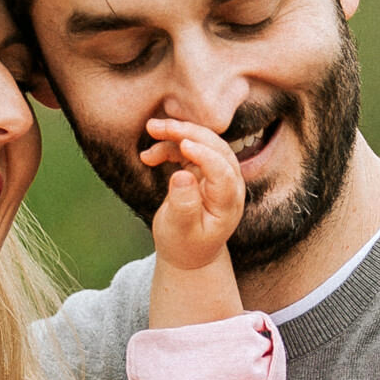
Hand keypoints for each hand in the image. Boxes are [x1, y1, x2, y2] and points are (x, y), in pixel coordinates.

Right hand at [144, 118, 245, 270]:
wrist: (189, 253)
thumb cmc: (184, 245)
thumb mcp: (180, 230)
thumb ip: (183, 205)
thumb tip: (181, 176)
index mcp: (228, 203)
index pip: (223, 171)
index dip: (205, 155)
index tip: (183, 144)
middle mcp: (230, 185)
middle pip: (217, 148)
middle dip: (189, 133)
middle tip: (157, 126)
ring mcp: (219, 175)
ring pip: (205, 142)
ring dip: (178, 133)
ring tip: (151, 129)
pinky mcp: (205, 169)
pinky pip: (192, 149)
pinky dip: (171, 146)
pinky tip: (149, 155)